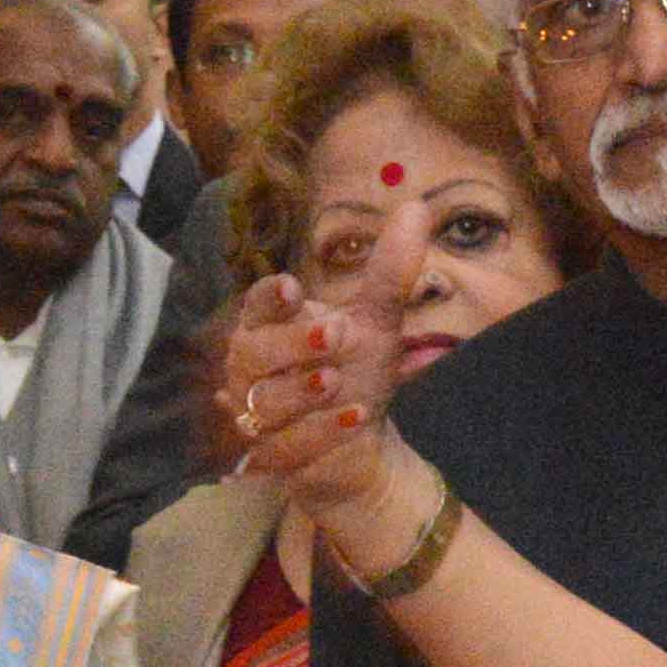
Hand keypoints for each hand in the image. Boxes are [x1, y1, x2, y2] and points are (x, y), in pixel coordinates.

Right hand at [214, 277, 435, 579]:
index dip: (270, 298)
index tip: (294, 288)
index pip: (256, 305)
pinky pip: (285, 447)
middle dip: (291, 344)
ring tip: (336, 380)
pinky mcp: (270, 459)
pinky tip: (354, 418)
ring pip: (263, 403)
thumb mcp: (377, 322)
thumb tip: (416, 207)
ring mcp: (255, 417)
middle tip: (334, 333)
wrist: (357, 445)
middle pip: (251, 353)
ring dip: (300, 392)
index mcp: (267, 327)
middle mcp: (250, 371)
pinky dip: (320, 433)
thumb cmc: (354, 373)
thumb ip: (389, 272)